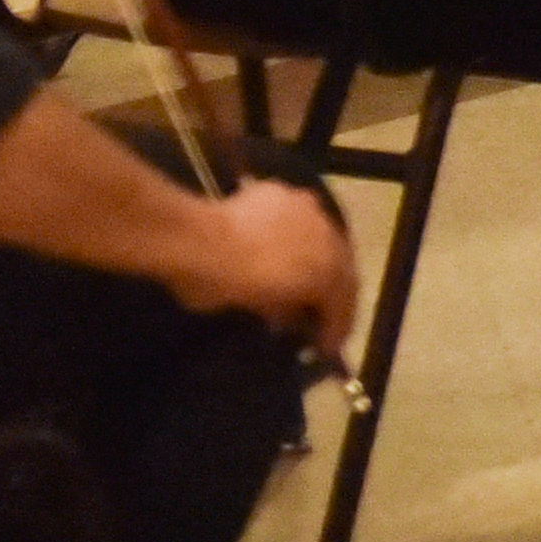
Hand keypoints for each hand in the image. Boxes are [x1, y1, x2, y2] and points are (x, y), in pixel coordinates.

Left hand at [181, 180, 363, 362]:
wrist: (197, 239)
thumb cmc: (226, 285)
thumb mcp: (260, 309)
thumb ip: (287, 311)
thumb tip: (294, 314)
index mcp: (326, 272)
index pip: (343, 304)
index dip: (336, 328)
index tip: (325, 348)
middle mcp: (329, 237)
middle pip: (342, 269)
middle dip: (333, 292)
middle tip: (320, 311)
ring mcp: (308, 210)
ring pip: (325, 238)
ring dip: (318, 258)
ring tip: (301, 274)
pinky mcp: (284, 194)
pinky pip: (300, 218)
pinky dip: (295, 234)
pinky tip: (280, 243)